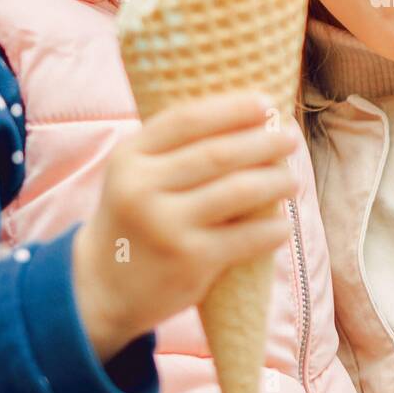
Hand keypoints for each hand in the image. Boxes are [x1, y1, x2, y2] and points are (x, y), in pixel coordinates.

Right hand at [73, 92, 298, 360]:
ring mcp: (165, 225)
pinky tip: (283, 225)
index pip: (187, 119)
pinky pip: (245, 237)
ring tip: (293, 181)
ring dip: (275, 182)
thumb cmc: (133, 219)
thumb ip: (175, 147)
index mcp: (129, 156)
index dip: (231, 108)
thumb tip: (248, 118)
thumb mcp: (135, 174)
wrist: (100, 288)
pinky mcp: (188, 260)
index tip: (266, 103)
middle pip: (218, 153)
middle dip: (263, 142)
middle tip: (291, 138)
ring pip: (237, 191)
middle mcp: (142, 187)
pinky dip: (272, 229)